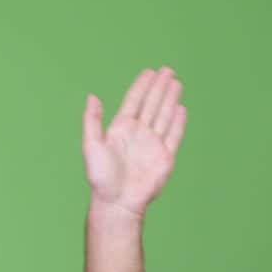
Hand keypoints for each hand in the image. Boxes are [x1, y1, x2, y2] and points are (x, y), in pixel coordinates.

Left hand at [82, 67, 186, 216]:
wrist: (117, 202)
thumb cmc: (100, 177)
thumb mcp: (91, 145)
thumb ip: (92, 121)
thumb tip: (91, 96)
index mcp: (120, 129)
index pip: (134, 101)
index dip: (142, 86)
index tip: (149, 72)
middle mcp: (137, 134)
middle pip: (151, 104)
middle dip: (159, 87)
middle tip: (167, 70)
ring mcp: (152, 144)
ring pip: (164, 115)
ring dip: (170, 99)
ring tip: (176, 82)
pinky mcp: (165, 156)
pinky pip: (174, 135)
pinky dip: (178, 121)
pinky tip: (181, 108)